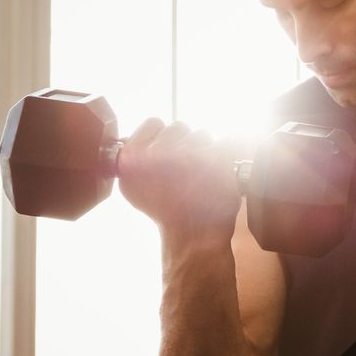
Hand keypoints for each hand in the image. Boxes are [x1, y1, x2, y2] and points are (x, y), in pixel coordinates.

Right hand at [116, 118, 241, 242]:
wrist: (192, 234)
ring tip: (199, 174)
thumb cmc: (163, 210)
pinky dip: (221, 158)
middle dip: (183, 144)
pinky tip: (213, 176)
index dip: (161, 136)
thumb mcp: (133, 187)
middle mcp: (160, 151)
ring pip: (202, 135)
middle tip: (183, 168)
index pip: (153, 122)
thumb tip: (135, 139)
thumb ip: (134, 158)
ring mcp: (191, 154)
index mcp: (134, 156)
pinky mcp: (218, 159)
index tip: (164, 154)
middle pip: (178, 127)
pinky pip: (222, 144)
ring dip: (203, 150)